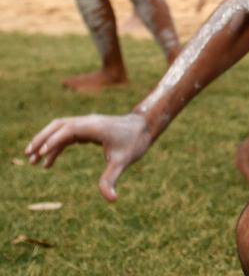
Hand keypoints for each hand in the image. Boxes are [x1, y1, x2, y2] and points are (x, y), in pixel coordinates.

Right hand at [25, 113, 151, 201]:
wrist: (144, 127)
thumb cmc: (134, 141)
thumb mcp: (123, 161)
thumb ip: (112, 179)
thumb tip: (112, 200)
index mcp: (94, 126)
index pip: (68, 129)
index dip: (53, 141)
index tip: (41, 154)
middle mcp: (88, 122)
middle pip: (59, 125)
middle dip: (42, 138)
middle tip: (29, 155)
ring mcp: (87, 124)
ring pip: (60, 129)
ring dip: (46, 142)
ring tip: (33, 161)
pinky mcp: (88, 129)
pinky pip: (67, 136)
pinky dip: (55, 146)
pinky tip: (48, 162)